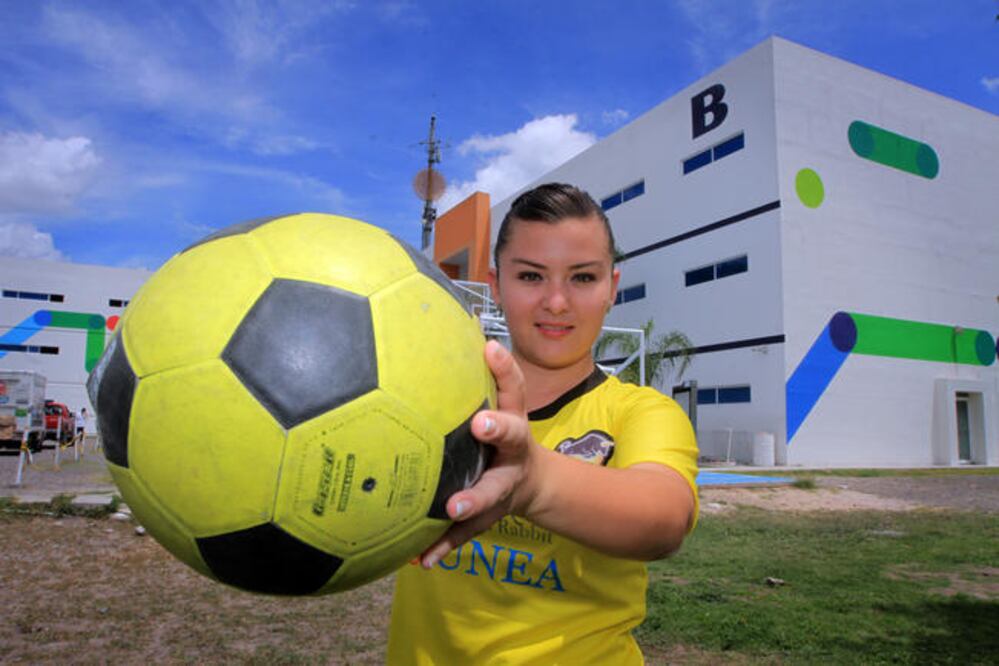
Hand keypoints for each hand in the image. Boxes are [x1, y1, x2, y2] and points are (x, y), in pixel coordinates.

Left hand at [419, 340, 538, 567]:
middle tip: (480, 424)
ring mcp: (504, 484)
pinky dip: (446, 546)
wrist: (536, 483)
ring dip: (473, 499)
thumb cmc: (502, 434)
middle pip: (512, 436)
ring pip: (492, 492)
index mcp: (512, 420)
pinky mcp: (490, 514)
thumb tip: (454, 318)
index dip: (505, 368)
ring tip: (452, 508)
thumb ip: (485, 373)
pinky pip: (467, 532)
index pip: (514, 387)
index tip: (489, 348)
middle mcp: (513, 450)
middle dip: (498, 429)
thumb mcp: (501, 402)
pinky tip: (422, 560)